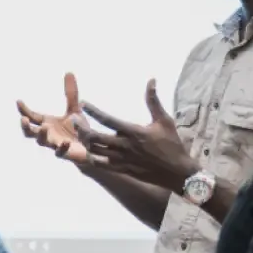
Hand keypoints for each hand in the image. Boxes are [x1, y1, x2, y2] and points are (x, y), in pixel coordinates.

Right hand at [17, 73, 88, 163]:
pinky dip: (62, 148)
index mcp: (46, 123)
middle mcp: (47, 134)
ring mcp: (54, 144)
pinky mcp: (65, 153)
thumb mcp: (74, 108)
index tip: (19, 101)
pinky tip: (66, 142)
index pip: (31, 116)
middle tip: (23, 119)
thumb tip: (69, 72)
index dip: (23, 110)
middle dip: (25, 126)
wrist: (91, 146)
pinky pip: (60, 152)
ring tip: (45, 127)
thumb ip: (71, 93)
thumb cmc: (78, 129)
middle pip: (30, 132)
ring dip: (41, 135)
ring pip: (41, 142)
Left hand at [78, 80, 196, 191]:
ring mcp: (122, 160)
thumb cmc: (172, 144)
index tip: (84, 103)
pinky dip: (92, 157)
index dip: (94, 111)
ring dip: (85, 141)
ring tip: (79, 133)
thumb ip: (153, 101)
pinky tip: (88, 150)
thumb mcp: (164, 120)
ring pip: (95, 151)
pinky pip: (100, 164)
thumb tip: (151, 80)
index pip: (108, 120)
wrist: (177, 172)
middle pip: (95, 137)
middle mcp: (125, 146)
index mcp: (134, 132)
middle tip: (74, 119)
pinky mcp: (122, 169)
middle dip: (81, 127)